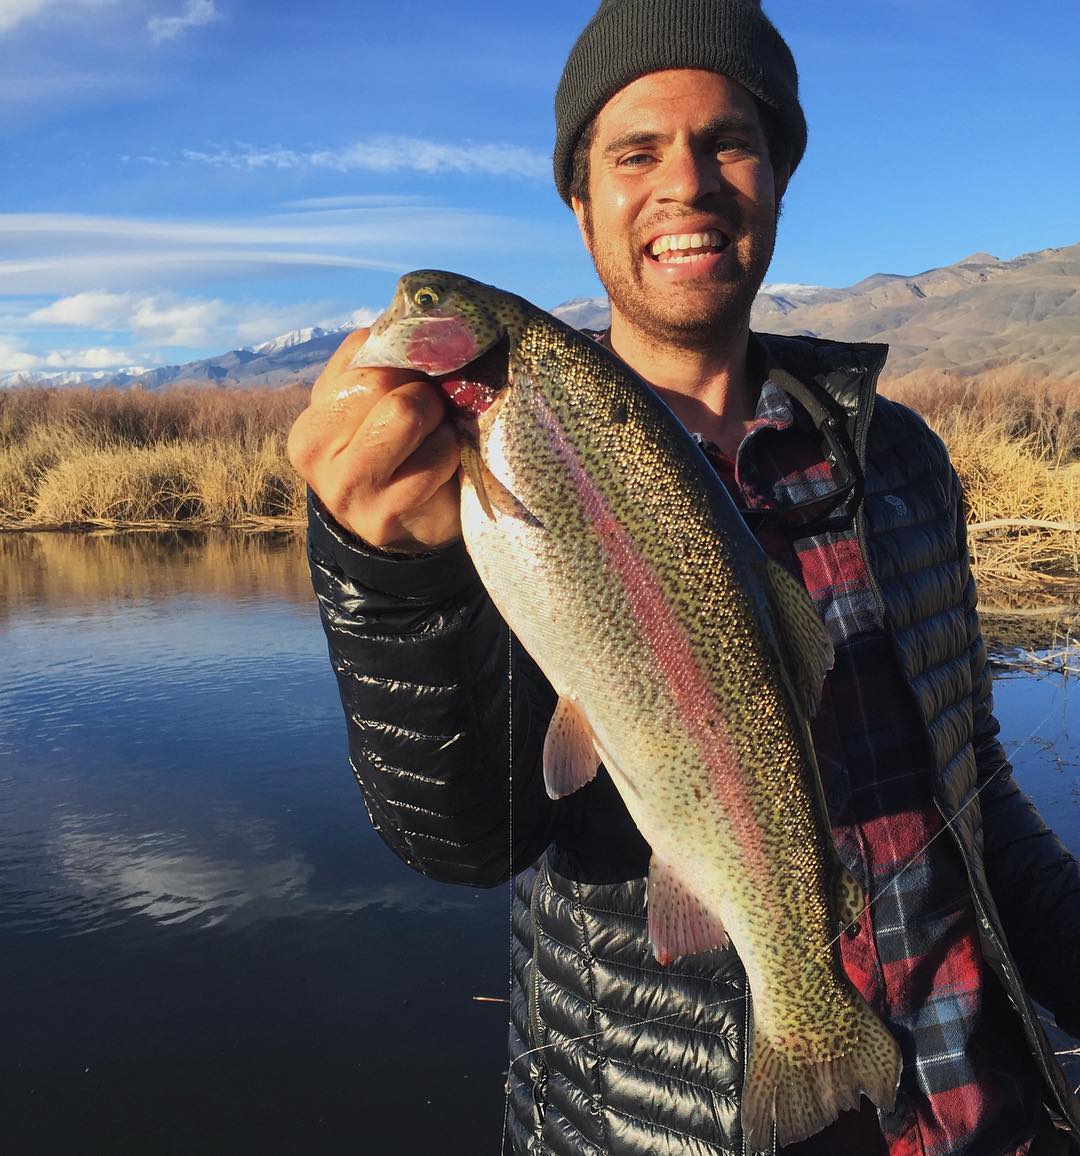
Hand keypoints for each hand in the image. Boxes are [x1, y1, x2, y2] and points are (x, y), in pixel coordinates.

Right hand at [287, 328, 461, 551]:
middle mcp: (317, 458)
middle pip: (383, 384)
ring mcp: (348, 492)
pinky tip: (444, 467)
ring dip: (440, 423)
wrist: (404, 526)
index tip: (417, 380)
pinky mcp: (385, 518)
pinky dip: (452, 453)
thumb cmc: (393, 451)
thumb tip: (409, 314)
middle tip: (431, 412)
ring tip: (437, 440)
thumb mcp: (374, 405)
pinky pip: (437, 457)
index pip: (363, 359)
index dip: (405, 362)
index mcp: (311, 424)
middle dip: (422, 391)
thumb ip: (379, 361)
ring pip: (409, 415)